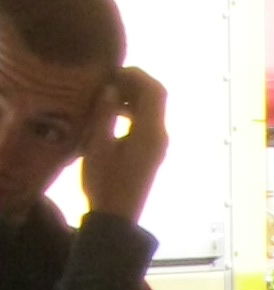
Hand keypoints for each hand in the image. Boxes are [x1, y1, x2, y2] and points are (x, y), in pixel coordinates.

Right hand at [81, 66, 167, 225]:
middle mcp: (160, 136)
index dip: (136, 75)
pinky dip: (133, 111)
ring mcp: (158, 144)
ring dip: (132, 97)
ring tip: (106, 95)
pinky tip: (112, 113)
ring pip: (152, 109)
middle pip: (156, 97)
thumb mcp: (98, 145)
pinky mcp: (152, 152)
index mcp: (150, 132)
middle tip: (108, 81)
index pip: (154, 91)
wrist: (117, 217)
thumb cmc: (104, 183)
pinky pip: (147, 121)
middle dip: (134, 83)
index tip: (112, 72)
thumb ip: (106, 114)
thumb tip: (111, 89)